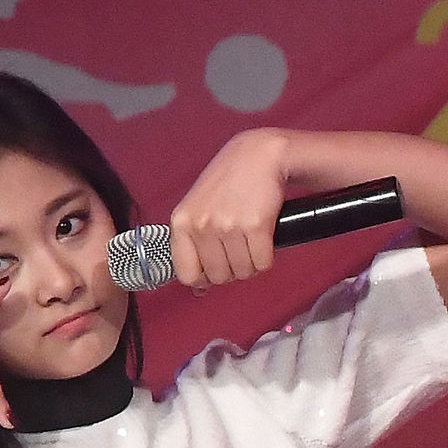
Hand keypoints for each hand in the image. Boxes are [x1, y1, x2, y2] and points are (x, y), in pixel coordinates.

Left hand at [167, 128, 289, 291]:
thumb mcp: (199, 210)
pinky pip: (263, 264)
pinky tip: (263, 236)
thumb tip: (198, 291)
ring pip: (243, 273)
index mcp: (181, 222)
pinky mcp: (255, 226)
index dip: (205, 276)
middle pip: (218, 277)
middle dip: (232, 268)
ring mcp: (228, 226)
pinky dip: (267, 256)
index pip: (187, 275)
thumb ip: (193, 248)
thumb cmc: (228, 184)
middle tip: (238, 246)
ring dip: (251, 262)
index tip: (216, 264)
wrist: (259, 156)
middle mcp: (201, 225)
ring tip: (251, 238)